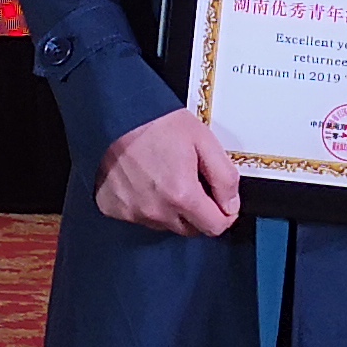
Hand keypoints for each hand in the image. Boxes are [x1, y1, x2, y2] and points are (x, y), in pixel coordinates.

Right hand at [99, 110, 241, 235]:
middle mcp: (157, 211)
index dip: (224, 214)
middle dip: (198, 212)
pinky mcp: (116, 209)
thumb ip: (224, 176)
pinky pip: (141, 218)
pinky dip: (147, 205)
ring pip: (166, 224)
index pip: (215, 227)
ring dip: (172, 209)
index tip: (220, 199)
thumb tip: (231, 205)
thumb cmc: (157, 124)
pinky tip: (145, 182)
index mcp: (182, 195)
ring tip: (166, 177)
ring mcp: (134, 213)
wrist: (115, 116)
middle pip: (191, 229)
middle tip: (191, 182)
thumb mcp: (203, 140)